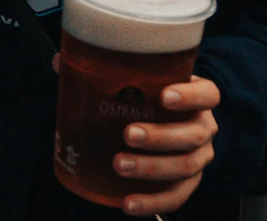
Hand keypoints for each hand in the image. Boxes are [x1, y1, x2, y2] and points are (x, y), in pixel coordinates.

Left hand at [114, 75, 220, 215]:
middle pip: (194, 134)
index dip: (190, 96)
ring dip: (152, 168)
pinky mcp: (188, 183)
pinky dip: (152, 202)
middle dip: (161, 136)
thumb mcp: (140, 80)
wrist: (170, 122)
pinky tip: (128, 203)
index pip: (207, 94)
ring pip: (185, 166)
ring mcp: (199, 158)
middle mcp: (204, 128)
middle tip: (128, 134)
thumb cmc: (151, 97)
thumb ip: (105, 70)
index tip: (164, 95)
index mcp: (199, 98)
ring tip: (120, 165)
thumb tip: (59, 62)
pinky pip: (176, 197)